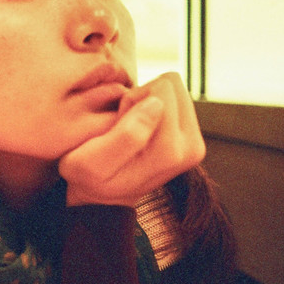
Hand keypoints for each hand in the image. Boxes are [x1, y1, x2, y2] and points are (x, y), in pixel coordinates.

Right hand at [59, 72, 204, 207]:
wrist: (102, 197)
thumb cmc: (89, 178)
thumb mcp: (90, 162)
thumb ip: (125, 135)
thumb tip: (157, 104)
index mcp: (170, 152)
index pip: (162, 90)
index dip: (132, 99)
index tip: (119, 124)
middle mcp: (191, 147)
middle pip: (173, 86)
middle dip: (142, 98)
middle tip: (124, 124)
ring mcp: (194, 142)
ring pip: (175, 89)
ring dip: (146, 102)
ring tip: (129, 127)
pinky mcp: (191, 136)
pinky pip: (175, 98)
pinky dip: (151, 106)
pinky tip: (138, 128)